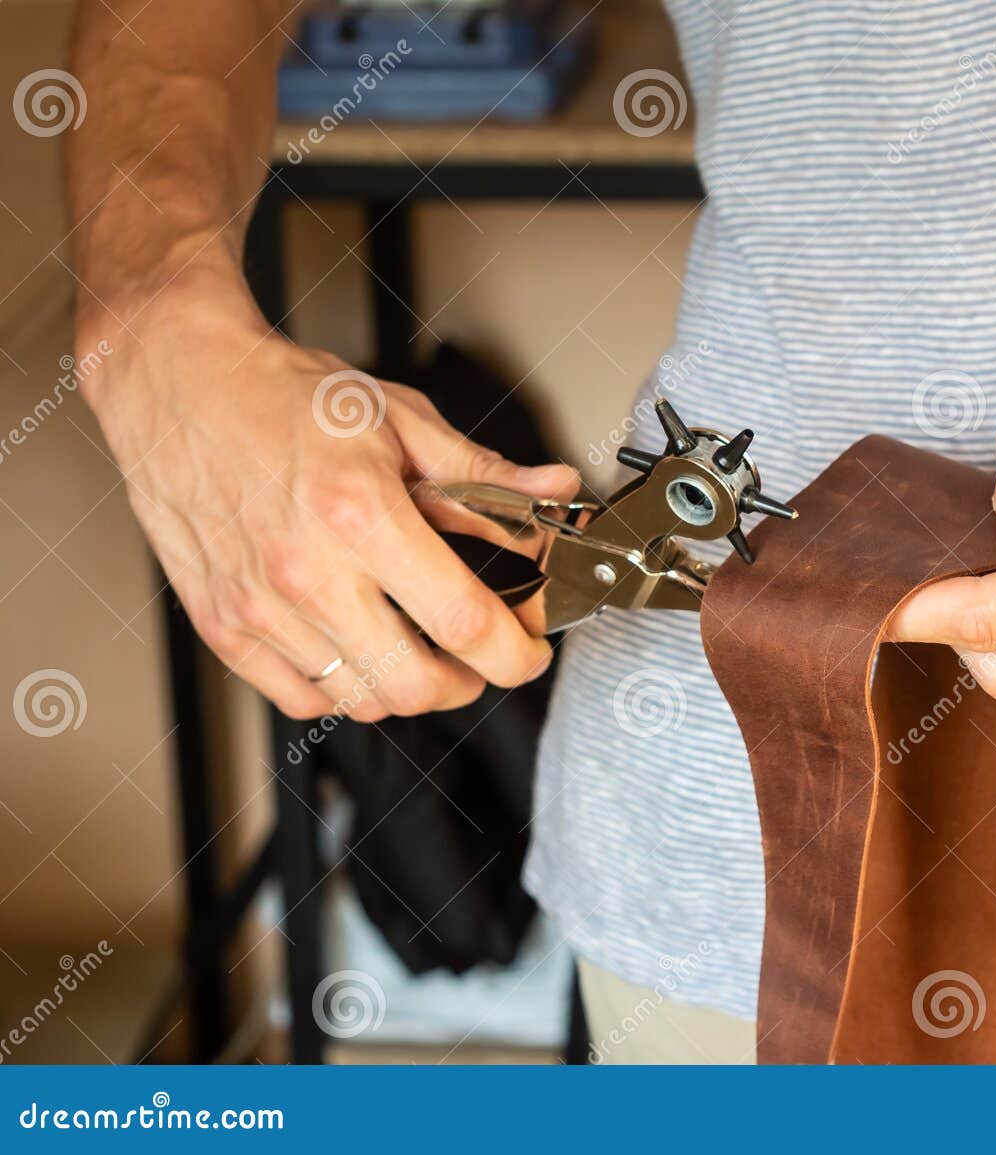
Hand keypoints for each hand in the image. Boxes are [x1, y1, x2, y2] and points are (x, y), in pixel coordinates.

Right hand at [82, 276, 576, 721]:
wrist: (182, 383)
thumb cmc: (284, 396)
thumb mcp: (401, 420)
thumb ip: (485, 473)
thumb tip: (554, 490)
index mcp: (362, 515)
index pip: (463, 622)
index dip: (515, 654)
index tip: (530, 652)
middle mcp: (307, 572)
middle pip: (414, 683)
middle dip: (469, 682)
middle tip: (482, 658)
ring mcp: (259, 607)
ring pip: (361, 699)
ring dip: (409, 689)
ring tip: (425, 654)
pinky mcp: (222, 625)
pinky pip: (300, 697)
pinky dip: (345, 691)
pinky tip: (362, 653)